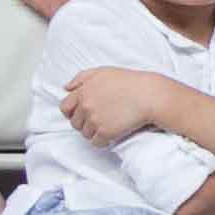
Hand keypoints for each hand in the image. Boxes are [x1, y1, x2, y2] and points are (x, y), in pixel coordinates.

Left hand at [58, 66, 172, 149]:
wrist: (149, 95)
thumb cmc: (128, 81)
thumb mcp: (103, 72)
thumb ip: (81, 77)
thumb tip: (67, 88)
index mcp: (83, 91)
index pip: (65, 107)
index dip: (72, 112)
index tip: (82, 113)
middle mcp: (86, 106)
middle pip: (75, 123)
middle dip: (84, 122)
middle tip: (99, 119)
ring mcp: (95, 120)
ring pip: (85, 133)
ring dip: (94, 132)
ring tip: (108, 125)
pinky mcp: (105, 132)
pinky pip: (96, 142)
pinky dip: (102, 141)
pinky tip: (111, 134)